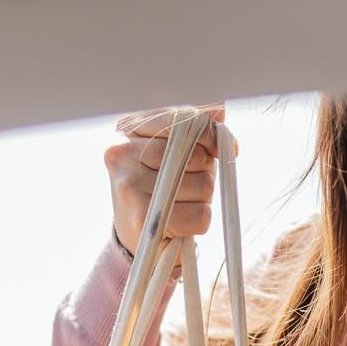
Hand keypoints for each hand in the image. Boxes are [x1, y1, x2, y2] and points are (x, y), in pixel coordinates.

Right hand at [106, 104, 227, 253]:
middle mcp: (123, 153)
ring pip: (203, 186)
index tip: (223, 148)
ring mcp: (130, 186)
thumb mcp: (175, 151)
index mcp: (129, 130)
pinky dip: (200, 221)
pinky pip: (200, 215)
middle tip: (188, 185)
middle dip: (205, 172)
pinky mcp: (142, 219)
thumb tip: (219, 110)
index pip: (180, 120)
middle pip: (196, 156)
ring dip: (203, 199)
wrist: (134, 235)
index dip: (209, 134)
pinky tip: (182, 222)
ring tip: (182, 203)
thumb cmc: (160, 186)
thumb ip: (196, 130)